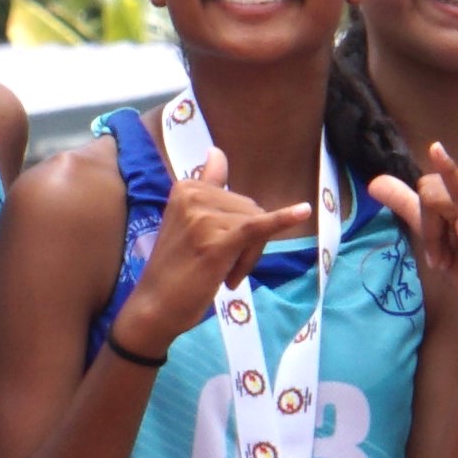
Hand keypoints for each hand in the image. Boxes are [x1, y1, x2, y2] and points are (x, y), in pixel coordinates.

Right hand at [115, 160, 314, 359]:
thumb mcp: (188, 220)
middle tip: (224, 269)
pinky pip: (257, 227)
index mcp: (186, 187)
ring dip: (248, 257)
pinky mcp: (217, 242)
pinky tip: (303, 211)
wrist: (155, 306)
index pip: (236, 197)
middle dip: (247, 242)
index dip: (238, 224)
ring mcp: (204, 218)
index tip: (219, 246)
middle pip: (250, 209)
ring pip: (256, 226)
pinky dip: (282, 219)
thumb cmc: (174, 268)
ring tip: (224, 276)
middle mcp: (193, 196)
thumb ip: (207, 186)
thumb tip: (216, 151)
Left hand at [370, 131, 457, 346]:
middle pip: (429, 189)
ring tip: (457, 254)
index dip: (430, 217)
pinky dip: (448, 175)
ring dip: (435, 238)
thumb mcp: (434, 227)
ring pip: (431, 201)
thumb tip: (373, 182)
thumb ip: (406, 201)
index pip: (430, 184)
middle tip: (453, 250)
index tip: (448, 239)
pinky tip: (436, 151)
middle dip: (432, 227)